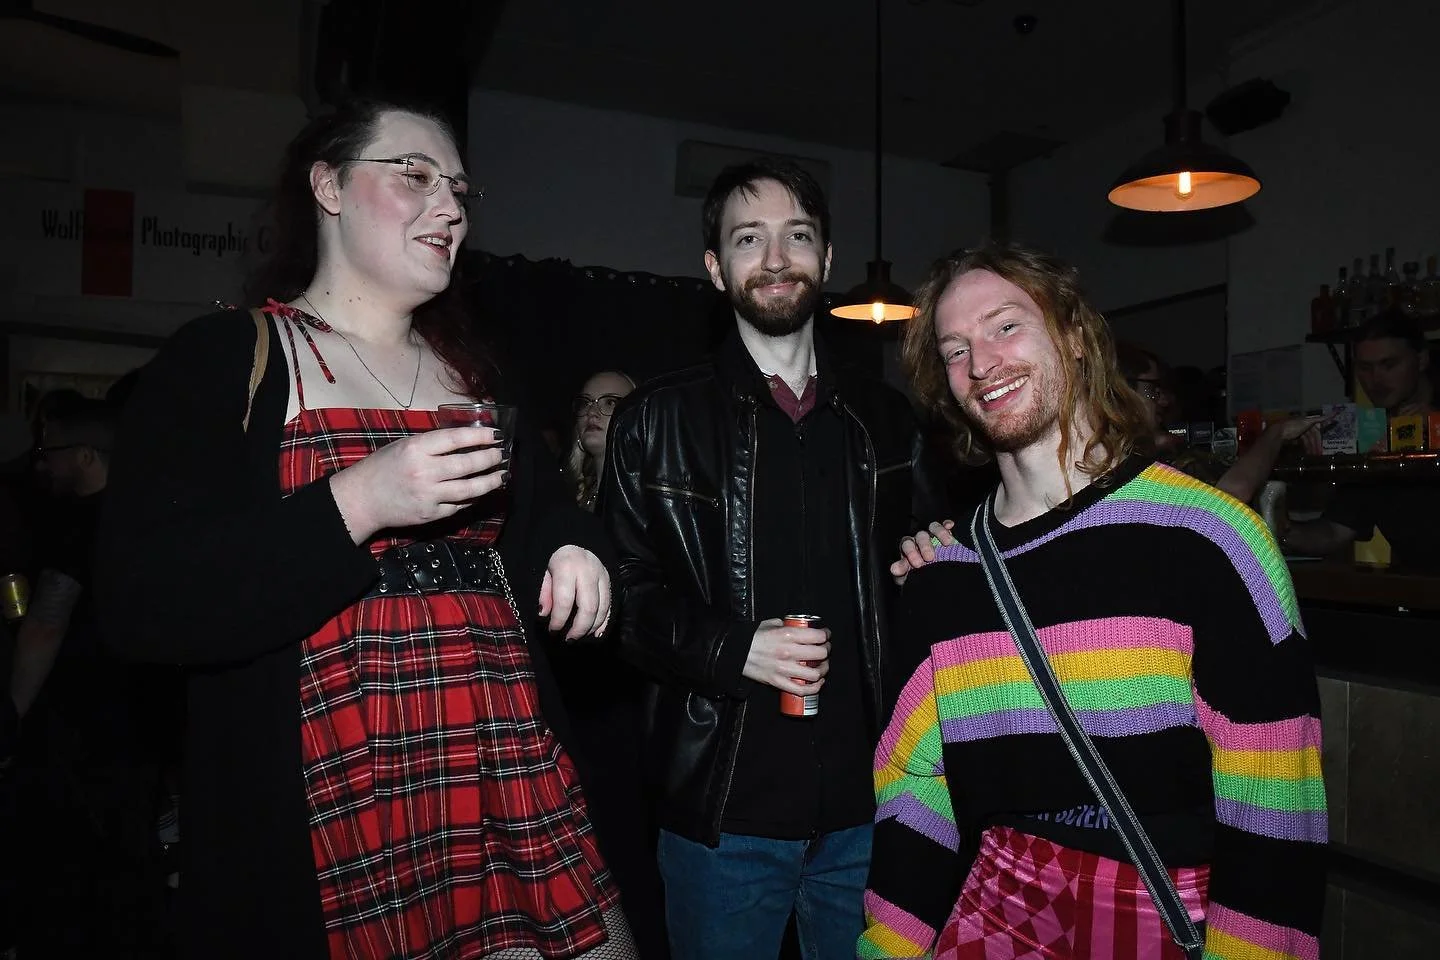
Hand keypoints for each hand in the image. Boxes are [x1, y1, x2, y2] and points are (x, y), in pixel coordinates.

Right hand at [329, 427, 505, 542]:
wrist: (363, 499)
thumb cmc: (383, 467)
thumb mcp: (404, 446)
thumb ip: (432, 444)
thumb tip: (466, 441)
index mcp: (416, 449)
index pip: (455, 439)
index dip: (479, 436)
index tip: (496, 434)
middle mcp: (424, 472)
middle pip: (467, 465)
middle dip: (490, 459)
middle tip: (502, 454)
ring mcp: (428, 495)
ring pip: (469, 489)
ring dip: (490, 481)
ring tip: (502, 475)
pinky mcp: (431, 514)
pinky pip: (459, 505)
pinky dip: (473, 498)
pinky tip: (482, 491)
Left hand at [539, 545, 610, 640]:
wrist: (573, 541)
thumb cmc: (555, 560)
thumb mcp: (543, 572)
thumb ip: (543, 593)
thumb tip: (544, 615)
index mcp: (567, 567)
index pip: (565, 600)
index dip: (559, 619)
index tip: (552, 630)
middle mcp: (588, 571)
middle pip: (589, 607)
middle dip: (579, 628)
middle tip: (569, 639)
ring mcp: (602, 575)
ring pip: (602, 608)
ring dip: (591, 627)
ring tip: (579, 636)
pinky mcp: (610, 580)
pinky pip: (610, 605)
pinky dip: (604, 621)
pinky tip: (595, 633)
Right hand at [742, 618, 830, 695]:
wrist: (735, 653)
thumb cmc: (752, 638)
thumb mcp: (769, 624)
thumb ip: (785, 625)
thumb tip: (797, 627)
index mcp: (787, 635)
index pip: (817, 636)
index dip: (825, 635)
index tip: (825, 635)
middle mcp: (788, 652)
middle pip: (820, 654)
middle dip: (826, 651)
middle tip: (824, 650)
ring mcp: (784, 669)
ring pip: (815, 674)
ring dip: (823, 670)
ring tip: (821, 667)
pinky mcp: (779, 682)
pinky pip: (802, 690)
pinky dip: (814, 688)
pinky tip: (817, 683)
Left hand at [889, 520, 955, 585]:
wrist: (933, 577)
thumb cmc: (918, 574)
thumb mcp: (908, 575)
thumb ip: (902, 571)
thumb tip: (894, 569)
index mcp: (909, 548)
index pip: (907, 545)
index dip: (911, 553)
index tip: (917, 564)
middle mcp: (919, 539)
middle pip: (920, 536)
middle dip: (925, 546)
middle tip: (930, 558)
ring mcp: (932, 535)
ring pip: (933, 527)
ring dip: (939, 533)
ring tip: (947, 543)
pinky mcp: (945, 534)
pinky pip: (944, 525)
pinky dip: (947, 525)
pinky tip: (950, 526)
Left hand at [1275, 414, 1330, 454]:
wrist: (1279, 431)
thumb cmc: (1294, 425)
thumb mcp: (1309, 421)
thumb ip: (1321, 418)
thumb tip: (1336, 412)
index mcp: (1308, 421)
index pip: (1317, 431)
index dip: (1319, 439)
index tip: (1322, 447)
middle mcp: (1303, 426)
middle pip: (1312, 437)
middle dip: (1315, 445)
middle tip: (1318, 453)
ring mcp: (1297, 431)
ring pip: (1306, 440)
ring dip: (1310, 447)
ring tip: (1313, 454)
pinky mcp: (1292, 436)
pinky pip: (1301, 442)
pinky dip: (1304, 446)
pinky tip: (1306, 452)